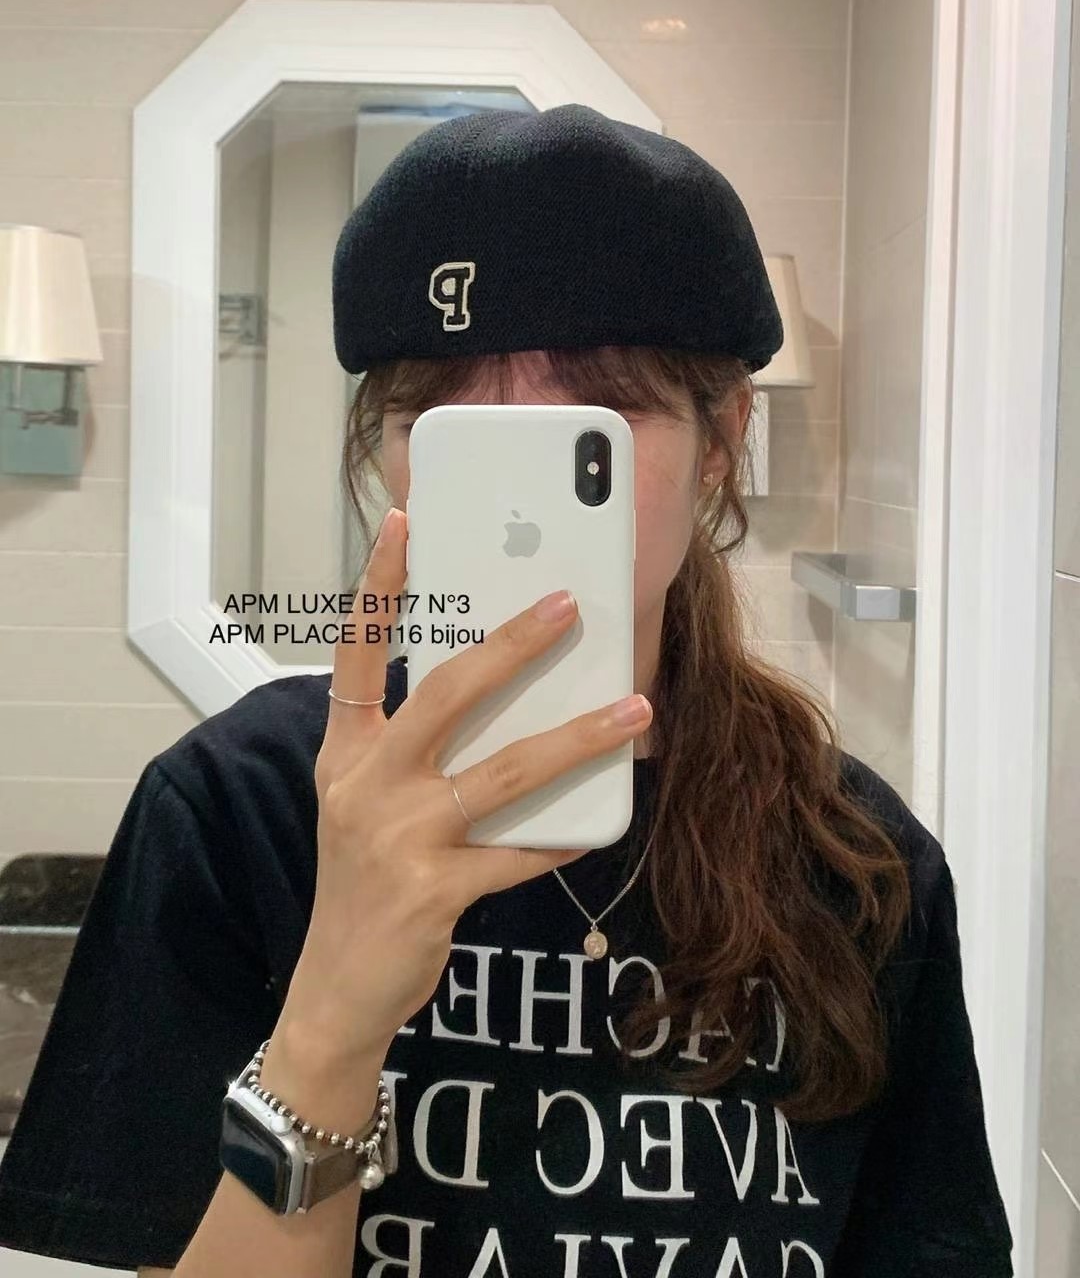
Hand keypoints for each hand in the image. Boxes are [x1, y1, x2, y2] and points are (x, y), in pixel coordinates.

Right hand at [281, 505, 652, 1068]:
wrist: (337, 988)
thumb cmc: (364, 882)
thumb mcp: (369, 805)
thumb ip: (417, 753)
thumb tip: (510, 702)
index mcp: (346, 752)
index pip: (357, 652)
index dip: (378, 587)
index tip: (403, 525)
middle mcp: (365, 784)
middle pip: (446, 694)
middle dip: (513, 645)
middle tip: (568, 605)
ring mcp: (396, 837)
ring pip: (504, 771)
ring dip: (577, 738)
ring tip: (634, 710)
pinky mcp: (433, 891)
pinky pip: (518, 853)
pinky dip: (563, 837)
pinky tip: (599, 825)